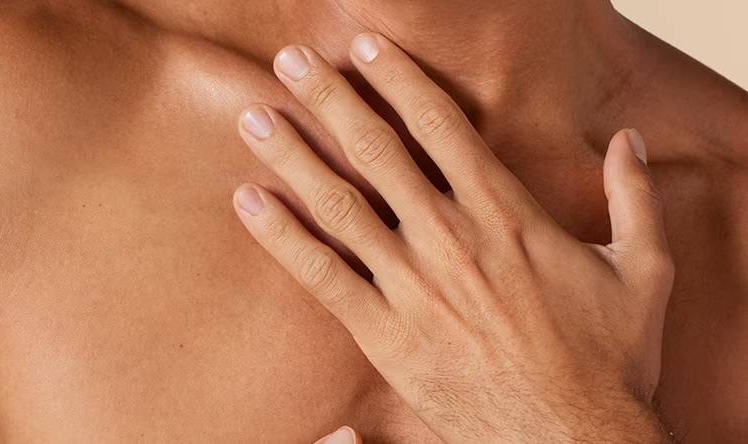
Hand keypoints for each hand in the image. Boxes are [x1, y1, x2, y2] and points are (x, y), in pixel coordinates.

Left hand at [233, 33, 674, 441]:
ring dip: (293, 155)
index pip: (441, 126)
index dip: (398, 80)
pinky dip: (282, 236)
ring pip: (340, 205)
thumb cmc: (608, 359)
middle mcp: (451, 240)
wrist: (575, 438)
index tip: (365, 48)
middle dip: (330, 99)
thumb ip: (634, 199)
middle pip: (377, 151)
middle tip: (291, 60)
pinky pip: (323, 277)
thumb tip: (630, 142)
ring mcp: (414, 287)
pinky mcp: (387, 336)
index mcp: (506, 216)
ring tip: (254, 117)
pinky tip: (249, 202)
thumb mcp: (644, 270)